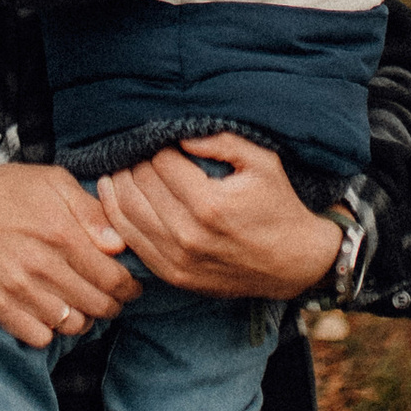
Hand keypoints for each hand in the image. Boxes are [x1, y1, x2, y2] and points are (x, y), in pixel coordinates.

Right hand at [0, 163, 135, 350]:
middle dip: (112, 305)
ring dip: (83, 319)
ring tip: (82, 306)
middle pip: (96, 305)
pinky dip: (50, 331)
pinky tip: (52, 314)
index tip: (130, 287)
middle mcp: (42, 266)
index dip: (129, 287)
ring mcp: (18, 289)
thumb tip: (119, 246)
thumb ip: (92, 212)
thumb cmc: (12, 191)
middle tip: (111, 299)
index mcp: (62, 235)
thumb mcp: (56, 182)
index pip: (112, 279)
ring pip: (70, 325)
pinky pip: (38, 336)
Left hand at [94, 134, 338, 304]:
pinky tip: (116, 199)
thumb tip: (181, 135)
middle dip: (132, 163)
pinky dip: (117, 217)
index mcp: (209, 204)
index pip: (160, 163)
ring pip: (126, 214)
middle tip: (134, 151)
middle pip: (138, 186)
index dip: (155, 146)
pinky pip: (131, 242)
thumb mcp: (263, 163)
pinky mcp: (173, 275)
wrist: (293, 263)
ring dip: (116, 187)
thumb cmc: (278, 207)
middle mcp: (188, 234)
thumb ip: (223, 141)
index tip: (158, 139)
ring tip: (117, 169)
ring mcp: (177, 259)